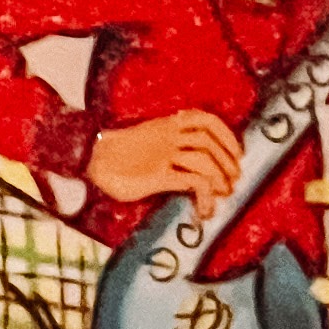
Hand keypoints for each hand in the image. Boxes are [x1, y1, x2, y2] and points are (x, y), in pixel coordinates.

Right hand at [89, 109, 243, 217]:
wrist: (91, 161)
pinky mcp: (158, 175)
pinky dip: (207, 198)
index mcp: (165, 125)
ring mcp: (162, 155)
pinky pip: (193, 183)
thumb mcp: (150, 141)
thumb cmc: (122, 155)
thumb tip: (201, 158)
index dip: (226, 135)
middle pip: (209, 140)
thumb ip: (172, 143)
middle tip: (233, 181)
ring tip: (222, 194)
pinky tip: (203, 210)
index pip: (204, 118)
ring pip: (204, 159)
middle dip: (228, 162)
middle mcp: (167, 137)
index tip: (237, 153)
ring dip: (221, 179)